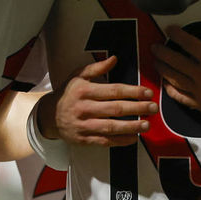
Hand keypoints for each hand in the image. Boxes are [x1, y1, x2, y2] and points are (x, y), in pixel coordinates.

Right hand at [41, 56, 156, 146]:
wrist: (47, 116)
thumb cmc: (67, 94)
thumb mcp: (78, 76)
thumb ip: (97, 67)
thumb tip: (114, 58)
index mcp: (84, 90)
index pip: (113, 91)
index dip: (133, 92)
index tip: (148, 93)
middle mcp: (84, 108)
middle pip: (115, 109)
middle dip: (137, 108)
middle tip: (153, 108)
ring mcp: (83, 125)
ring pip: (110, 127)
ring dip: (131, 126)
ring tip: (146, 124)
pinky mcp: (83, 139)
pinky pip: (104, 141)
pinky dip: (120, 141)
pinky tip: (133, 138)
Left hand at [151, 19, 200, 122]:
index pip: (189, 44)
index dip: (177, 35)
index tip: (169, 30)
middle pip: (176, 61)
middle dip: (163, 52)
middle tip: (154, 47)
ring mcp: (200, 91)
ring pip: (175, 79)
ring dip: (163, 70)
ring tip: (156, 62)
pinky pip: (181, 98)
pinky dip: (171, 91)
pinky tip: (166, 85)